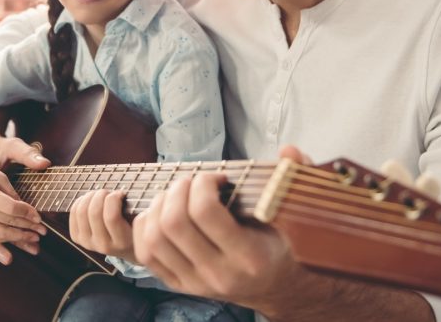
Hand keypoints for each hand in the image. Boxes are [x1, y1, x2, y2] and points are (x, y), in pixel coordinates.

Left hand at [68, 190, 135, 261]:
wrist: (126, 249)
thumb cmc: (136, 230)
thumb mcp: (142, 224)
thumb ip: (139, 211)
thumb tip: (126, 192)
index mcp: (122, 242)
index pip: (111, 217)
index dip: (114, 198)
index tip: (120, 193)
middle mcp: (103, 245)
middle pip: (94, 212)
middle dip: (101, 194)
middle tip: (109, 192)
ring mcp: (88, 243)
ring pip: (81, 211)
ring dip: (90, 196)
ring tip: (100, 194)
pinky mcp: (78, 238)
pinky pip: (73, 213)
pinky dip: (81, 201)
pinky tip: (91, 200)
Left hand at [131, 147, 310, 312]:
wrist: (277, 288)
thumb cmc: (283, 243)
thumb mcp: (295, 213)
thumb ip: (295, 178)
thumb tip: (289, 152)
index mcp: (250, 257)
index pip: (205, 212)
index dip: (203, 183)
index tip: (217, 177)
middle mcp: (219, 274)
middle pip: (174, 223)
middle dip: (178, 189)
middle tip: (193, 181)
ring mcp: (195, 283)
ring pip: (154, 238)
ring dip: (159, 205)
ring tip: (177, 194)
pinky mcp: (179, 284)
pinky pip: (146, 253)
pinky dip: (146, 225)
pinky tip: (163, 211)